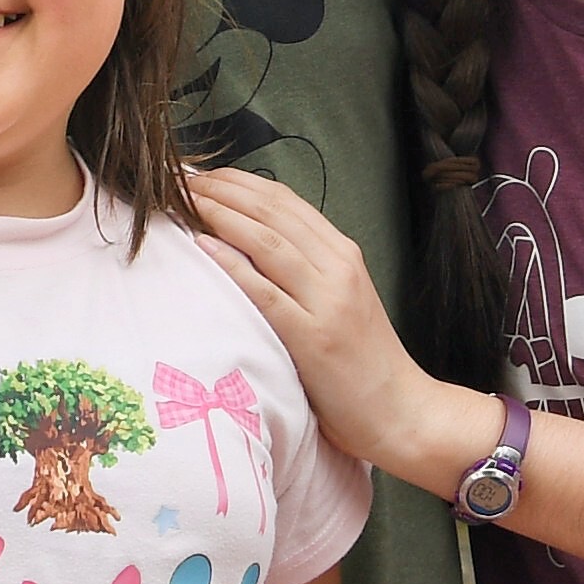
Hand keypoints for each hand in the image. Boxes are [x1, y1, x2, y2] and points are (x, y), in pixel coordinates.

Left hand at [186, 170, 458, 482]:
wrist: (401, 410)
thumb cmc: (363, 360)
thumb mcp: (340, 299)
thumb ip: (307, 269)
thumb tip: (252, 243)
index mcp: (343, 254)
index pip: (286, 202)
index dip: (241, 182)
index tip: (205, 174)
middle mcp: (338, 268)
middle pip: (273, 212)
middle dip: (224, 189)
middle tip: (183, 178)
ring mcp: (328, 301)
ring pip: (268, 241)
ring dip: (221, 215)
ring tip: (186, 200)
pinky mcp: (314, 338)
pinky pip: (266, 292)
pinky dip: (233, 265)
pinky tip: (204, 246)